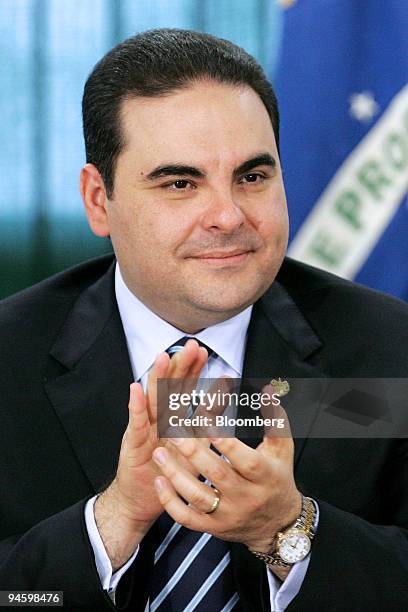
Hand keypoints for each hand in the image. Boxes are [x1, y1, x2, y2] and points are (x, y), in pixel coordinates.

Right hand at [94, 340, 208, 569]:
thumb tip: (223, 415)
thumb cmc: (167, 474)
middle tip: (190, 347)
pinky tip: (136, 388)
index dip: (193, 372)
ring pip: (153, 399)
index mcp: (174, 419)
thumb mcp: (192, 451)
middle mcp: (158, 419)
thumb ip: (202, 431)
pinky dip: (135, 406)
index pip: (185, 389)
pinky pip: (135, 423)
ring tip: (163, 357)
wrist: (143, 500)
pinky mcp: (132, 443)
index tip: (204, 353)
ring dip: (158, 378)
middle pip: (170, 387)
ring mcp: (145, 428)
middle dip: (180, 366)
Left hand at [152, 411, 300, 553]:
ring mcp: (227, 514)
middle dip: (194, 453)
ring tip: (159, 453)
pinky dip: (171, 502)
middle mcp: (246, 497)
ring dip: (176, 475)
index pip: (245, 459)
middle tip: (174, 433)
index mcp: (264, 475)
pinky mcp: (213, 528)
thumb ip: (274, 418)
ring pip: (198, 497)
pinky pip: (187, 518)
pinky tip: (159, 481)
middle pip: (217, 475)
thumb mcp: (282, 448)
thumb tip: (268, 389)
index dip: (226, 443)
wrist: (277, 524)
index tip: (206, 423)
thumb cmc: (277, 476)